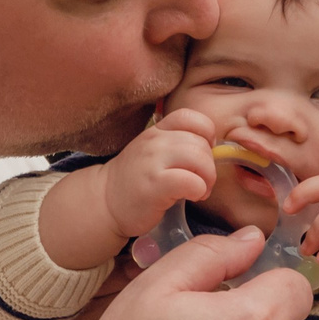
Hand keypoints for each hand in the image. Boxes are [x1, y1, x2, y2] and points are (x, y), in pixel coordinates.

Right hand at [101, 109, 219, 239]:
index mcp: (157, 130)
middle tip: (203, 182)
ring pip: (199, 159)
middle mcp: (154, 141)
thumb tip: (213, 149)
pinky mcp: (154, 185)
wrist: (105, 202)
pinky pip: (191, 181)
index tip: (203, 154)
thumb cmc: (136, 180)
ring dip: (207, 178)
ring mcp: (152, 162)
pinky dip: (199, 190)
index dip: (206, 135)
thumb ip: (178, 144)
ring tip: (199, 190)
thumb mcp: (154, 152)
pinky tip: (191, 196)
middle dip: (210, 166)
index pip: (191, 117)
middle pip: (201, 143)